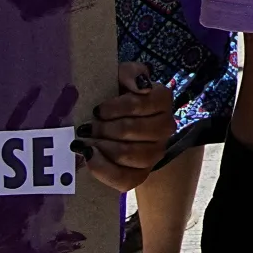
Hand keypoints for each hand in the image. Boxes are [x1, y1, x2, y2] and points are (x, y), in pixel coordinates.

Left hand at [81, 63, 175, 191]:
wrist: (114, 126)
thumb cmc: (114, 99)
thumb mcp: (119, 77)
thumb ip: (129, 73)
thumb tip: (140, 86)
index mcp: (162, 99)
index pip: (141, 104)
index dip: (115, 108)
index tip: (97, 110)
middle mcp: (166, 127)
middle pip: (134, 130)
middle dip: (104, 129)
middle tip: (87, 127)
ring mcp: (156, 153)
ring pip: (131, 154)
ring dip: (102, 147)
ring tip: (86, 141)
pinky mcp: (141, 175)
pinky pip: (126, 179)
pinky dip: (103, 169)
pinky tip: (89, 156)